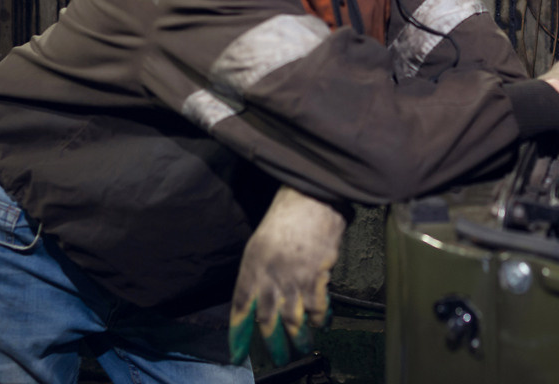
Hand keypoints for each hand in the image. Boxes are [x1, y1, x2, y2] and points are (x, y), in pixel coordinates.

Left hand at [229, 187, 346, 365]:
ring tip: (302, 349)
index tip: (237, 354)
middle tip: (279, 359)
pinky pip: (316, 307)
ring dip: (297, 338)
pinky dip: (319, 318)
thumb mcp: (261, 242)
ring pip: (292, 319)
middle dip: (272, 344)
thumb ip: (260, 271)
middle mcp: (269, 277)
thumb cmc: (287, 215)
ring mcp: (293, 279)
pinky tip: (321, 323)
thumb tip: (264, 296)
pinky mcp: (316, 276)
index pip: (240, 308)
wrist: (312, 199)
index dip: (239, 334)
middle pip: (267, 320)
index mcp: (251, 267)